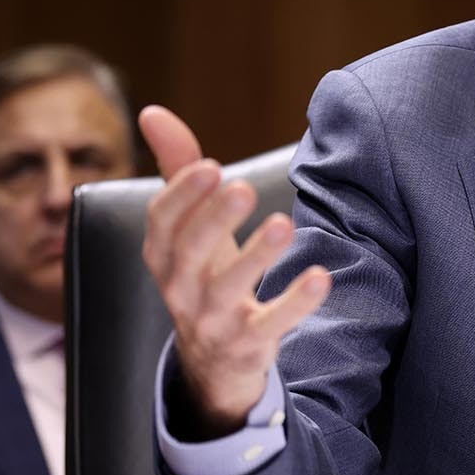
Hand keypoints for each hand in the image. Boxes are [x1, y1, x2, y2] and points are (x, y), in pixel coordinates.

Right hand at [138, 105, 330, 436]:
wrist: (212, 362)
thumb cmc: (204, 274)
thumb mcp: (189, 227)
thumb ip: (177, 170)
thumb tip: (153, 111)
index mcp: (163, 254)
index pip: (162, 222)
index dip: (181, 195)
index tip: (209, 165)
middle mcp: (180, 288)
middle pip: (190, 253)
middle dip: (215, 220)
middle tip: (244, 188)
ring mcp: (211, 321)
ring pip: (227, 291)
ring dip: (255, 258)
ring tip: (283, 226)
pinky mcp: (248, 345)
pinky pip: (269, 326)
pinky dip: (294, 304)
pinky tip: (321, 277)